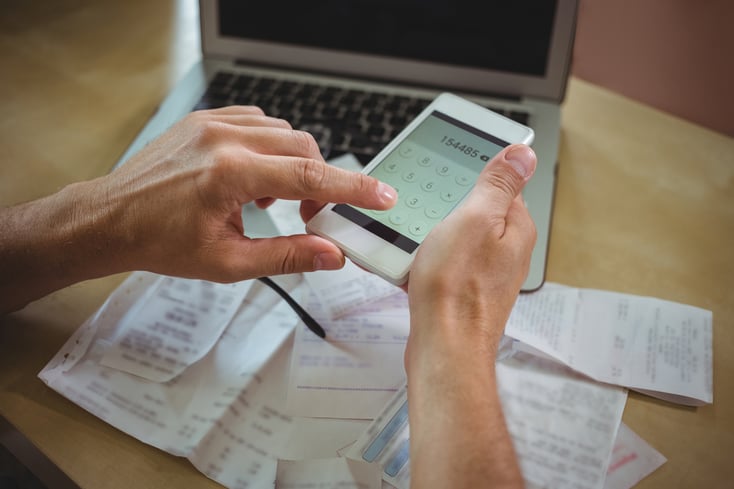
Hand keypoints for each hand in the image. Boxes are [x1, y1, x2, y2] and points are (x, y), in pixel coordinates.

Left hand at [78, 106, 397, 281]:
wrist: (110, 219)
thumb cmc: (160, 243)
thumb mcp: (228, 262)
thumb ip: (288, 255)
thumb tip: (332, 254)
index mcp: (228, 174)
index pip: (310, 177)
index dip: (354, 188)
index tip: (382, 196)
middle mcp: (223, 138)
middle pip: (303, 148)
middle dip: (321, 181)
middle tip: (313, 214)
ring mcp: (213, 123)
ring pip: (283, 132)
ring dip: (294, 164)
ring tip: (275, 199)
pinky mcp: (205, 119)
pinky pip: (257, 122)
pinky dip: (271, 147)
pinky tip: (257, 176)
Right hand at [406, 143, 536, 354]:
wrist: (443, 348)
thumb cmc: (456, 289)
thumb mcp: (474, 219)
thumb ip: (498, 185)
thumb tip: (523, 154)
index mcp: (515, 227)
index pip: (503, 184)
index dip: (475, 175)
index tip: (452, 174)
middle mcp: (507, 251)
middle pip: (476, 211)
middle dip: (448, 207)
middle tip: (428, 211)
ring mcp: (486, 273)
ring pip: (457, 237)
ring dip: (433, 235)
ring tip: (418, 242)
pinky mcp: (465, 291)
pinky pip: (445, 263)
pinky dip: (427, 259)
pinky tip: (414, 266)